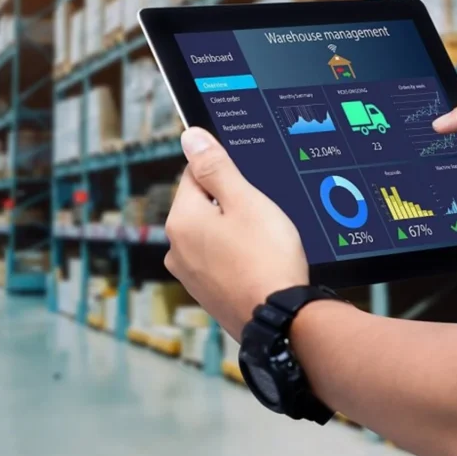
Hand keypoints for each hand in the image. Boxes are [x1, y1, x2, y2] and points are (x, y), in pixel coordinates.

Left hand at [164, 128, 308, 339]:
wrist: (280, 319)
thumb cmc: (266, 257)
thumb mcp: (245, 201)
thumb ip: (215, 166)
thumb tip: (190, 137)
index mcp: (181, 220)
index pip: (194, 174)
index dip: (225, 173)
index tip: (249, 185)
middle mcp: (176, 248)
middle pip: (202, 205)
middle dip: (230, 204)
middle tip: (262, 216)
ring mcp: (189, 275)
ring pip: (212, 234)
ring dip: (234, 231)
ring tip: (264, 242)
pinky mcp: (206, 294)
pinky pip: (219, 260)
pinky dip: (236, 256)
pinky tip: (259, 262)